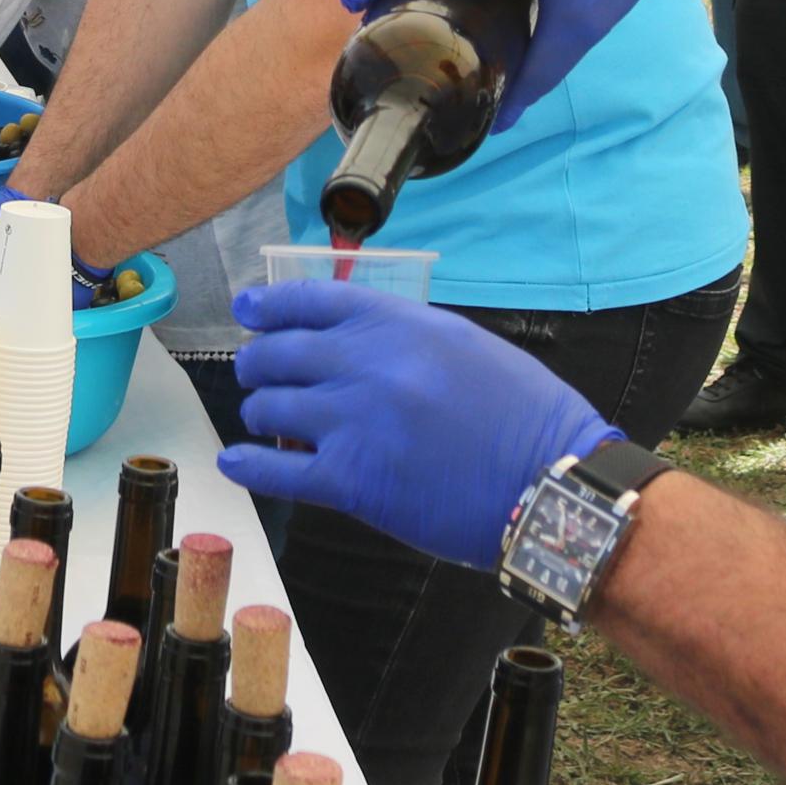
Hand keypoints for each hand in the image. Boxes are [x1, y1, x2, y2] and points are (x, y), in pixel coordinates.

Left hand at [219, 281, 617, 566]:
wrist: (548, 484)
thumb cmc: (524, 417)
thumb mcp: (464, 345)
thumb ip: (403, 337)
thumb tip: (351, 343)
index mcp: (397, 324)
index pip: (310, 300)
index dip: (269, 305)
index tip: (248, 310)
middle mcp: (366, 364)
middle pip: (278, 353)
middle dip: (257, 362)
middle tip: (254, 372)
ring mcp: (353, 422)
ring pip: (269, 408)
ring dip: (260, 412)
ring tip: (264, 418)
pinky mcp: (350, 481)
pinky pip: (275, 469)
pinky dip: (248, 465)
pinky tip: (237, 462)